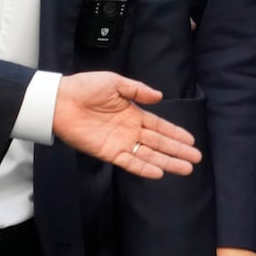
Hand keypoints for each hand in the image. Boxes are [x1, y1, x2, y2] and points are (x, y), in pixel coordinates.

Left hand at [51, 72, 201, 178]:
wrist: (59, 100)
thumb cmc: (84, 88)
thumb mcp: (115, 82)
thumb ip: (137, 90)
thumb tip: (160, 96)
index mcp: (132, 113)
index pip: (159, 126)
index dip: (175, 133)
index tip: (191, 141)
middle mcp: (129, 130)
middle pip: (159, 143)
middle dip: (178, 151)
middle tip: (196, 159)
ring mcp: (120, 142)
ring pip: (149, 155)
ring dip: (167, 162)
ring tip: (185, 169)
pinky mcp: (107, 152)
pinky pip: (129, 162)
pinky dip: (143, 168)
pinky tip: (158, 173)